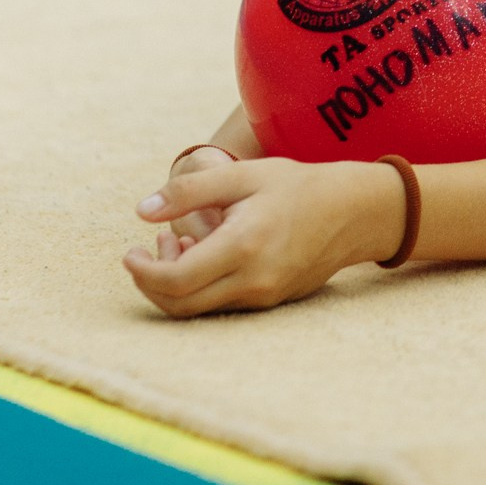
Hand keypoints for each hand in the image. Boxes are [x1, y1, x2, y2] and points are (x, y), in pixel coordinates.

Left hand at [123, 157, 400, 316]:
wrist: (355, 211)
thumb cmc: (297, 186)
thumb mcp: (243, 175)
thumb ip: (189, 191)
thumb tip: (142, 210)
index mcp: (242, 246)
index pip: (174, 280)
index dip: (142, 271)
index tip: (130, 252)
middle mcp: (253, 280)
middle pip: (180, 305)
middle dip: (153, 281)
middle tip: (153, 245)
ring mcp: (264, 295)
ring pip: (200, 309)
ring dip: (176, 283)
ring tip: (180, 241)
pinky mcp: (272, 299)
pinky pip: (223, 303)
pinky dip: (202, 285)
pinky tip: (207, 251)